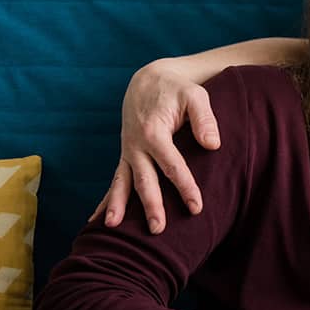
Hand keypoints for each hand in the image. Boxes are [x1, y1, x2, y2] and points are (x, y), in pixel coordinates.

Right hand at [91, 59, 219, 232]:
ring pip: (122, 182)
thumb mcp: (195, 96)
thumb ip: (205, 119)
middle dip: (150, 205)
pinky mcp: (126, 154)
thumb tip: (212, 145)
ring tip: (111, 228)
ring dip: (117, 205)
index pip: (172, 165)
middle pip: (144, 179)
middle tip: (158, 229)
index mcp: (154, 132)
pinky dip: (106, 198)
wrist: (149, 80)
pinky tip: (97, 219)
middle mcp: (136, 145)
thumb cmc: (177, 89)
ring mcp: (128, 151)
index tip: (196, 207)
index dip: (185, 187)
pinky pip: (116, 179)